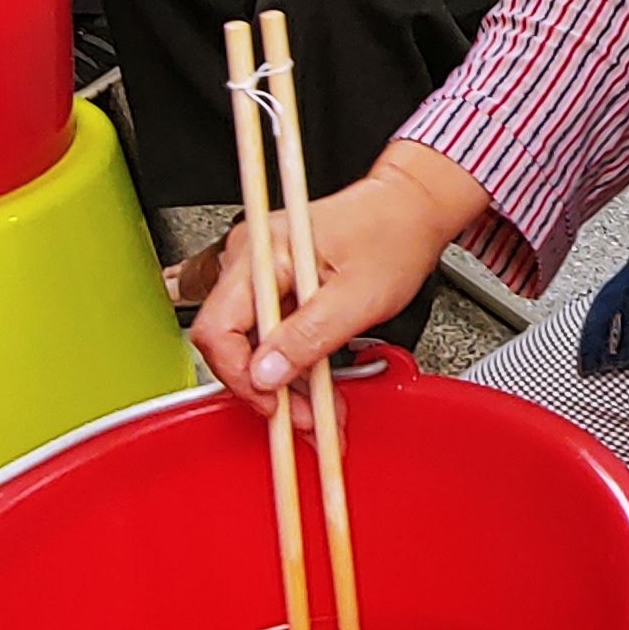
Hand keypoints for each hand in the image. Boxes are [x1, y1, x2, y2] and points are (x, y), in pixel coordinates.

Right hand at [187, 147, 480, 405]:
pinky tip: (315, 387)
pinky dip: (294, 365)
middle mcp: (251, 259)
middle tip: (301, 417)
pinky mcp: (276, 286)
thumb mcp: (357, 297)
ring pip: (253, 345)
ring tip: (318, 410)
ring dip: (284, 383)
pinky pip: (271, 335)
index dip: (240, 375)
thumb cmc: (391, 235)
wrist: (410, 212)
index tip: (272, 403)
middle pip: (231, 341)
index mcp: (263, 252)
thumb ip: (309, 337)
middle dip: (266, 387)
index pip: (218, 327)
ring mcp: (261, 272)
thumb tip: (266, 375)